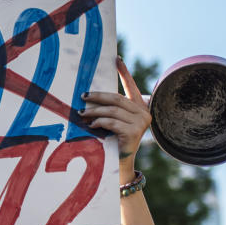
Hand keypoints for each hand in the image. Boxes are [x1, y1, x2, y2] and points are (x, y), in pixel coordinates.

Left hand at [79, 56, 150, 174]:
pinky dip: (99, 122)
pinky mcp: (134, 132)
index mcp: (140, 106)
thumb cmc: (115, 141)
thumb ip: (111, 108)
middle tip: (83, 96)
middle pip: (117, 98)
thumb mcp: (114, 121)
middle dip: (98, 96)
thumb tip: (90, 95)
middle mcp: (144, 112)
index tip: (117, 59)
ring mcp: (141, 122)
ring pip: (112, 111)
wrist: (122, 164)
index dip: (124, 72)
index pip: (131, 86)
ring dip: (94, 111)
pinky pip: (112, 122)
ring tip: (81, 113)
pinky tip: (92, 125)